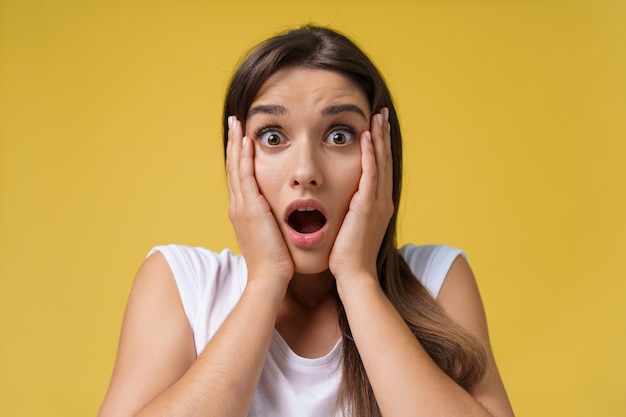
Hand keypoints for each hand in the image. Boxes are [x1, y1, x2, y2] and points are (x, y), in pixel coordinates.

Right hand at [226, 116, 293, 287]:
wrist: (268, 280)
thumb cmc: (274, 262)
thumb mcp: (271, 237)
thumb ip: (272, 221)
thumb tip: (281, 213)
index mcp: (243, 212)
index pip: (239, 177)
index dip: (239, 156)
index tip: (242, 137)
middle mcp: (238, 206)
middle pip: (233, 167)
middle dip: (234, 143)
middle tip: (234, 122)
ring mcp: (241, 207)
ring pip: (236, 168)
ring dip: (237, 144)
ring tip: (237, 123)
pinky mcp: (250, 210)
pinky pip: (245, 177)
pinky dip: (245, 158)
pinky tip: (248, 142)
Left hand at [328, 108, 393, 281]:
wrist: (354, 275)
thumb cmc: (347, 256)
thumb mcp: (351, 227)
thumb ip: (350, 211)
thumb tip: (340, 202)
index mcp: (378, 204)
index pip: (379, 169)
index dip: (379, 147)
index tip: (375, 128)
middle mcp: (382, 200)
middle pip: (384, 160)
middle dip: (382, 136)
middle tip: (380, 114)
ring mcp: (378, 203)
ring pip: (380, 163)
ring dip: (378, 138)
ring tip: (376, 117)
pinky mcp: (367, 207)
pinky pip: (370, 174)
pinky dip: (369, 154)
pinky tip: (365, 137)